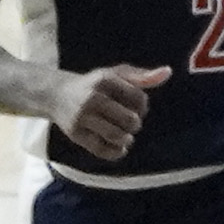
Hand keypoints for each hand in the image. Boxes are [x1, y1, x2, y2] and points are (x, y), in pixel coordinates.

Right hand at [46, 63, 171, 156]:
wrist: (55, 94)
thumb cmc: (94, 85)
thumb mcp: (115, 74)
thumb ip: (142, 76)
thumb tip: (168, 72)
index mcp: (105, 80)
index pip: (139, 98)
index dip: (143, 106)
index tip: (137, 108)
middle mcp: (92, 98)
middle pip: (129, 119)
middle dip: (135, 124)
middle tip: (131, 123)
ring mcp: (82, 117)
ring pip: (115, 135)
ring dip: (127, 139)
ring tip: (126, 136)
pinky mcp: (75, 134)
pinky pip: (100, 149)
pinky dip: (115, 152)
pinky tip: (119, 147)